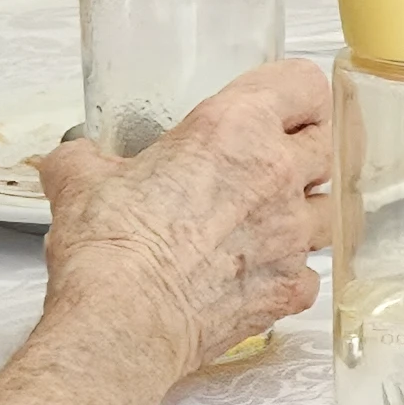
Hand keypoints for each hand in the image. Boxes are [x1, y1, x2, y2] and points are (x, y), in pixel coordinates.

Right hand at [42, 62, 335, 375]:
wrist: (123, 321)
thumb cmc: (109, 246)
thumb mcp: (80, 179)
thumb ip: (85, 158)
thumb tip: (73, 159)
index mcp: (234, 128)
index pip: (302, 84)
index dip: (294, 92)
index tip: (282, 103)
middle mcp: (275, 175)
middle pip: (330, 142)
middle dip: (309, 146)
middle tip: (278, 156)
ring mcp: (290, 236)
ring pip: (330, 209)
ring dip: (306, 209)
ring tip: (271, 217)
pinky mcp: (288, 289)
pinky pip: (311, 275)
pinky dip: (292, 274)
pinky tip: (261, 274)